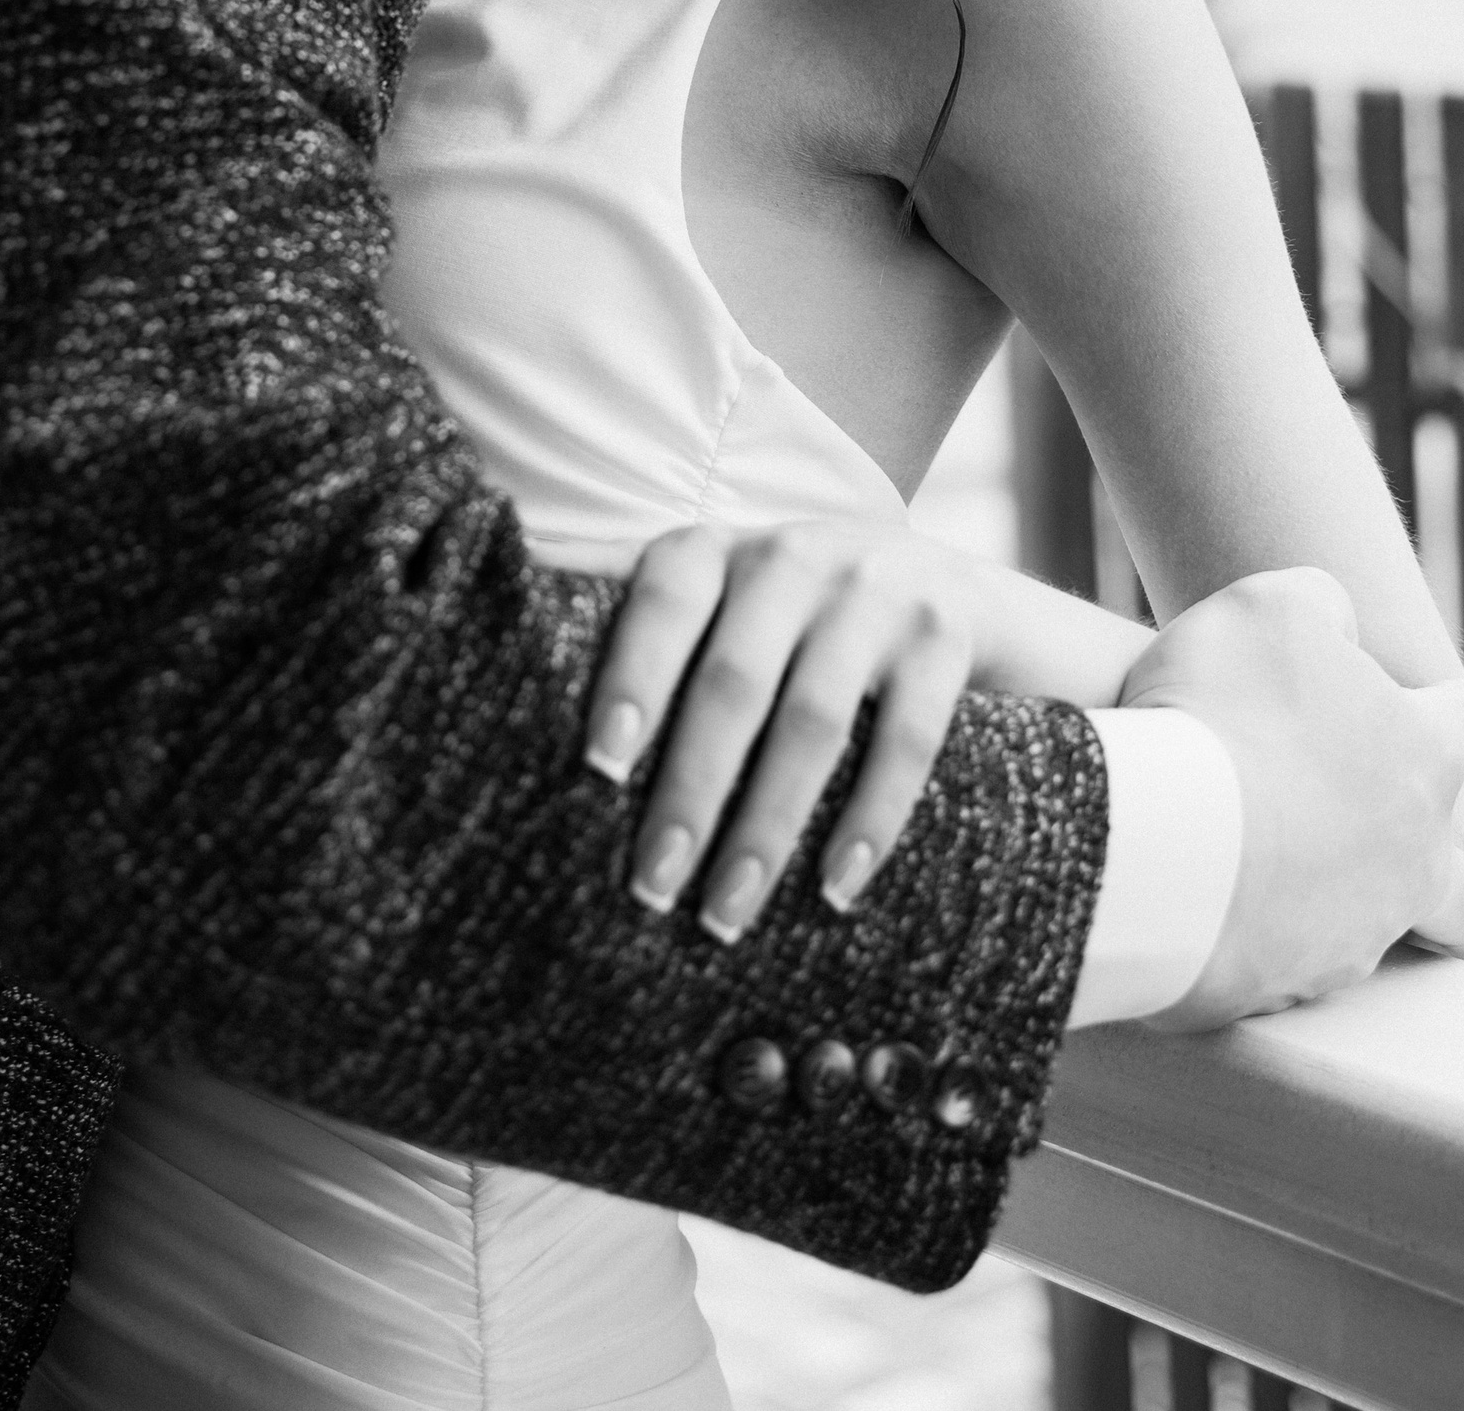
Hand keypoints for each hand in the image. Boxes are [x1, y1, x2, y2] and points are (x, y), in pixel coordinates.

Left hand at [583, 518, 978, 942]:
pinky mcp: (949, 634)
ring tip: (726, 913)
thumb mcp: (722, 594)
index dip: (629, 677)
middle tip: (650, 889)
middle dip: (690, 792)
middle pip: (732, 681)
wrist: (962, 595)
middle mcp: (796, 555)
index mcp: (721, 549)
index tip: (598, 766)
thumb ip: (628, 597)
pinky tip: (835, 889)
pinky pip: (906, 740)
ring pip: (814, 721)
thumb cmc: (802, 615)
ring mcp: (879, 590)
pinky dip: (870, 821)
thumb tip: (501, 588)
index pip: (662, 600)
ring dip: (767, 827)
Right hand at [1126, 567, 1463, 1027]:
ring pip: (1373, 925)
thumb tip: (1332, 629)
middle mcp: (1412, 858)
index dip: (1444, 708)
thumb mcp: (1269, 609)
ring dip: (1334, 895)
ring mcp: (1358, 932)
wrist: (1157, 839)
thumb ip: (1319, 606)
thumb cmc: (1220, 711)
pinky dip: (1258, 932)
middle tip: (1443, 869)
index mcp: (1421, 759)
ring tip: (1269, 868)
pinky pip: (1284, 961)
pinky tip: (1212, 903)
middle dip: (1463, 878)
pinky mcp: (1291, 984)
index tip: (1424, 701)